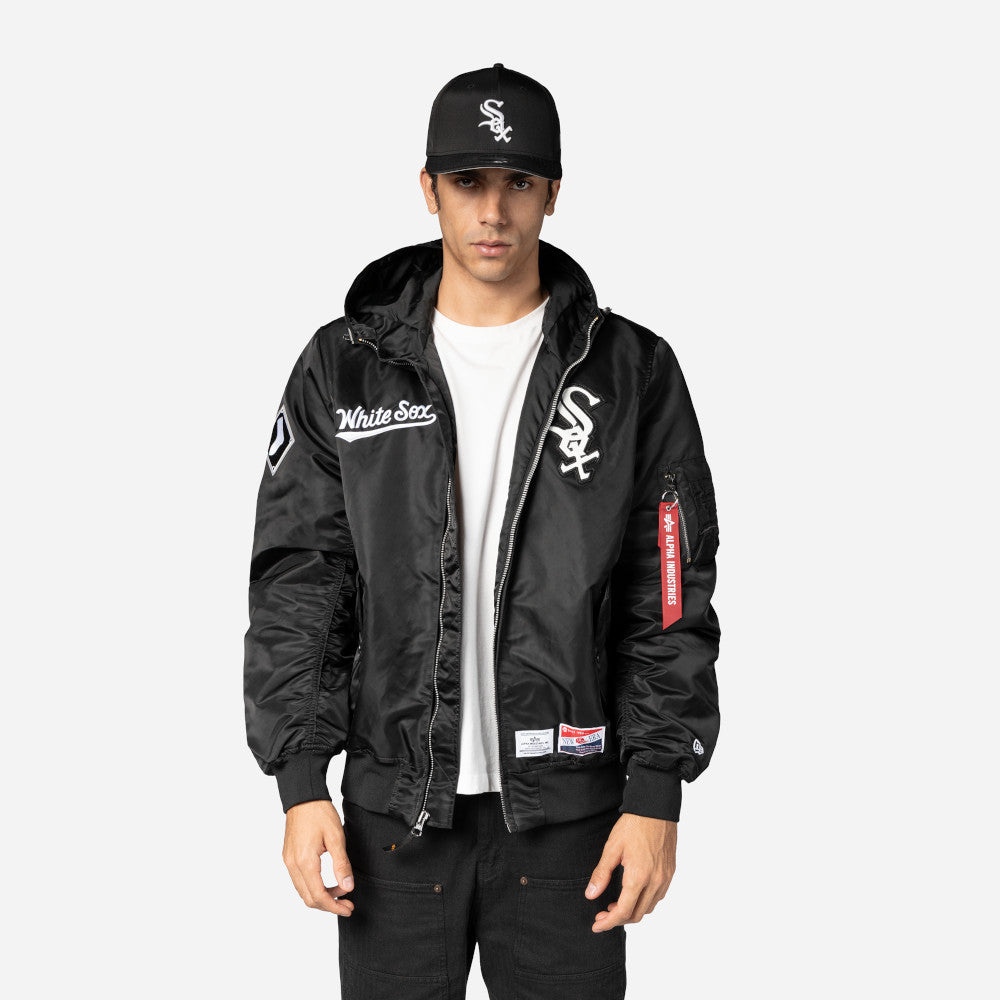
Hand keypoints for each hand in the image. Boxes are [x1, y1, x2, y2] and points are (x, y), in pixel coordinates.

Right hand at [282, 799, 355, 915]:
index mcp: (305, 861)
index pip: (318, 896)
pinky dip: (313, 887)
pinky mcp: (288, 857)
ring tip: (341, 892)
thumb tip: (347, 887)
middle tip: (348, 904)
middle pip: (309, 898)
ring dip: (322, 897)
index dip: (334, 906)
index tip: (348, 908)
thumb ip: (341, 864)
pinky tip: (327, 883)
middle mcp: (293, 865)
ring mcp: (288, 862)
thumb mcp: (336, 837)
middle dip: (329, 905)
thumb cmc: (320, 813)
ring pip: (303, 891)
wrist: (304, 797)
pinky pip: (299, 881)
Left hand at [586, 812, 676, 931]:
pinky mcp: (670, 872)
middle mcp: (655, 881)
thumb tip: (591, 894)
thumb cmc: (633, 824)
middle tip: (602, 913)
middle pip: (636, 914)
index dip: (608, 922)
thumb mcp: (612, 848)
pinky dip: (644, 902)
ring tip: (615, 904)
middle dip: (618, 918)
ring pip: (648, 908)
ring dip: (632, 911)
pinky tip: (633, 893)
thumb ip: (601, 873)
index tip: (597, 925)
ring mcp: (665, 878)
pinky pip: (658, 897)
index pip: (623, 911)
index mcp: (638, 876)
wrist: (656, 808)